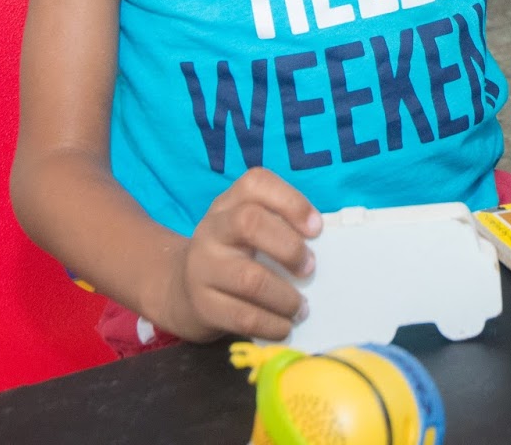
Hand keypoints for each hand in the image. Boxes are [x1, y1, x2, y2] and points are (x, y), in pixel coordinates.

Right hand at [155, 169, 320, 342]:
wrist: (183, 290)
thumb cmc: (235, 256)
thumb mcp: (249, 232)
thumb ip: (280, 229)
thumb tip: (327, 249)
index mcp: (229, 203)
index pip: (256, 183)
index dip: (291, 202)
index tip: (317, 229)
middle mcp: (212, 229)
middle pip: (249, 222)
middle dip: (289, 247)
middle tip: (309, 269)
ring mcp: (202, 267)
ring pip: (249, 278)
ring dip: (285, 297)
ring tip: (301, 308)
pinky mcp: (202, 305)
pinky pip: (243, 316)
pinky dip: (272, 324)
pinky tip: (284, 326)